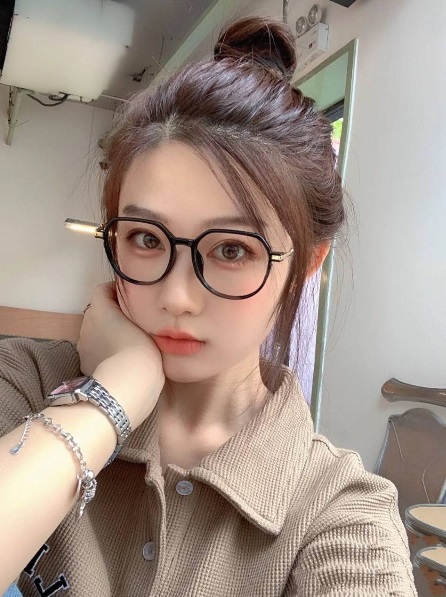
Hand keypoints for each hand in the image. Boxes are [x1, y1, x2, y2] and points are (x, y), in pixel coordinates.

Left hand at [77, 282, 164, 427]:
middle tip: (132, 322)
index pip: (102, 289)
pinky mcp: (84, 364)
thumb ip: (138, 313)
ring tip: (126, 342)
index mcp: (100, 308)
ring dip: (106, 333)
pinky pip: (94, 350)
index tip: (132, 299)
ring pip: (94, 332)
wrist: (128, 383)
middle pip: (97, 311)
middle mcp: (86, 323)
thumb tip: (137, 310)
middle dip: (111, 313)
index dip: (116, 291)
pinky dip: (103, 351)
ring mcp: (83, 345)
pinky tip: (118, 360)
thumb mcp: (148, 324)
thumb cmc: (141, 348)